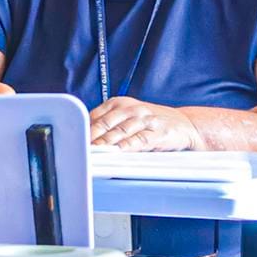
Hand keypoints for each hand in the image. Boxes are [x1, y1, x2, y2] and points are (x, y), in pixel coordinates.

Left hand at [88, 96, 204, 150]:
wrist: (185, 123)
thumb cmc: (151, 121)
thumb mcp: (128, 115)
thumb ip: (107, 123)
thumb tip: (83, 138)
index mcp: (119, 103)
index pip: (95, 116)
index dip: (82, 130)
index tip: (72, 141)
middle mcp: (131, 109)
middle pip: (105, 124)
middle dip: (90, 138)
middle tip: (78, 149)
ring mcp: (144, 120)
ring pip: (120, 132)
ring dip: (105, 143)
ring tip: (93, 153)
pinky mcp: (157, 132)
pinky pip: (139, 140)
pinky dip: (127, 147)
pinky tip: (118, 153)